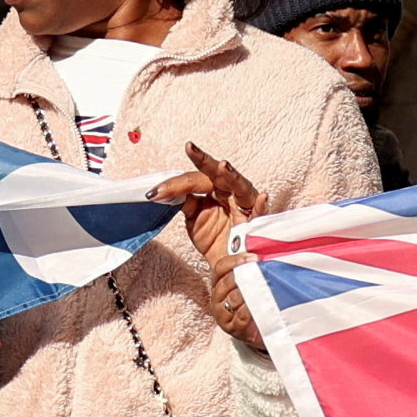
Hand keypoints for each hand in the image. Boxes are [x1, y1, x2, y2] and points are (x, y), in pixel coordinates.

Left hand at [145, 151, 266, 271]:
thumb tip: (162, 191)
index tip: (154, 193)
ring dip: (232, 176)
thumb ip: (185, 203)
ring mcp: (245, 207)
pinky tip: (261, 197)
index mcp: (213, 191)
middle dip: (204, 161)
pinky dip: (261, 205)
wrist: (228, 267)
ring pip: (241, 186)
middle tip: (190, 149)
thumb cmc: (215, 241)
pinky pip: (260, 214)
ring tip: (223, 166)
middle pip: (217, 174)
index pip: (193, 180)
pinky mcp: (257, 224)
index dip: (175, 184)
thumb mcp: (195, 220)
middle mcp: (230, 193)